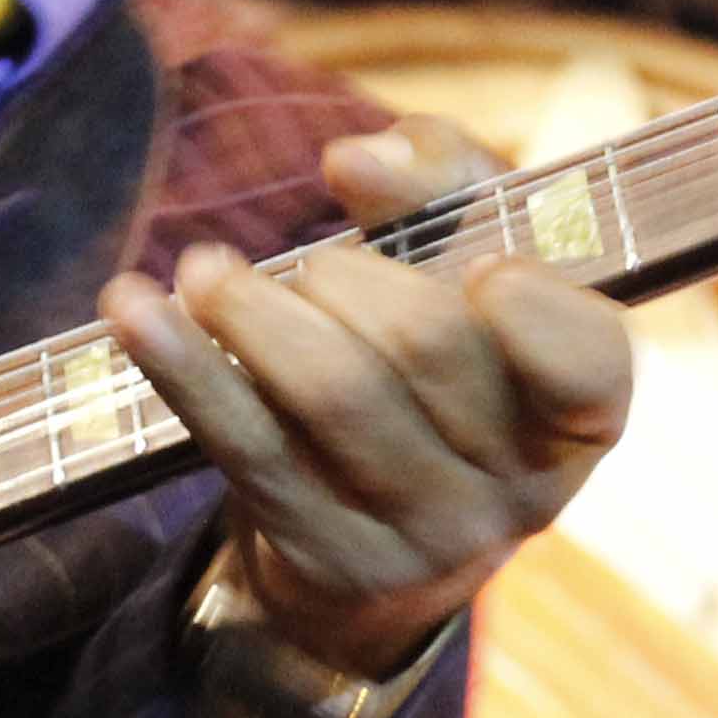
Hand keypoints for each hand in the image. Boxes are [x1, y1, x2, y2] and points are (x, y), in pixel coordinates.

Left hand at [97, 112, 634, 681]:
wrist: (381, 535)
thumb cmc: (439, 361)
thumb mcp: (467, 263)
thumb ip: (440, 181)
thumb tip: (357, 161)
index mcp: (582, 411)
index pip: (586, 361)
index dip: (536, 314)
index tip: (483, 268)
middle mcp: (521, 488)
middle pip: (430, 350)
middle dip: (349, 280)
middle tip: (308, 265)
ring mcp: (424, 537)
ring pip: (333, 397)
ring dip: (252, 310)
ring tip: (204, 270)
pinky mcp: (327, 557)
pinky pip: (246, 447)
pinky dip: (182, 366)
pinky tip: (131, 307)